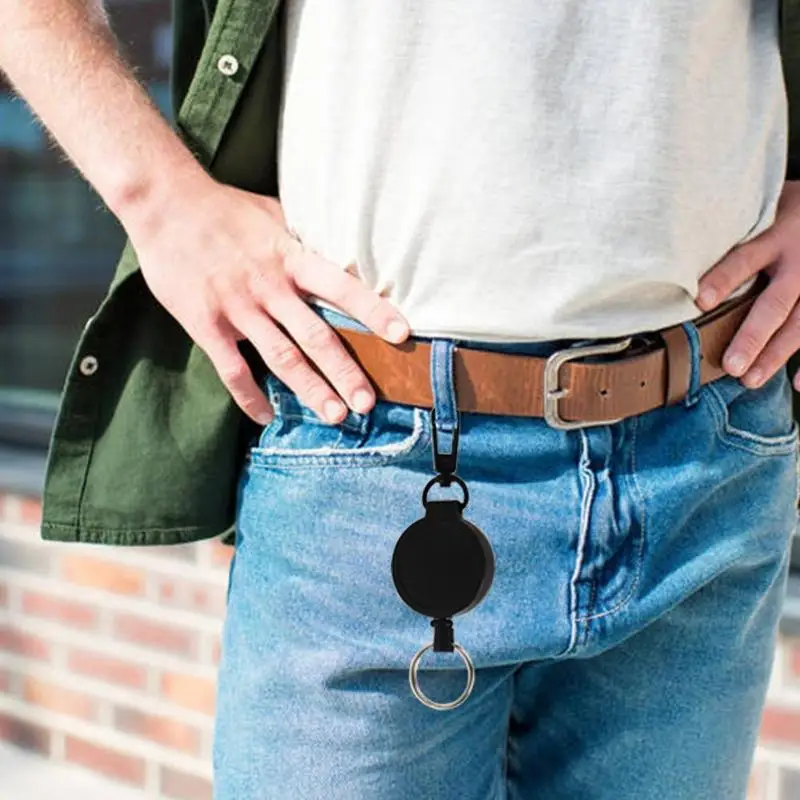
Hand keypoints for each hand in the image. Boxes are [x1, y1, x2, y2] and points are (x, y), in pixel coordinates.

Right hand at [125, 172, 409, 425]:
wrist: (164, 203)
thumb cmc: (225, 208)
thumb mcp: (275, 215)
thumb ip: (305, 242)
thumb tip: (341, 255)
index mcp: (291, 258)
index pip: (341, 287)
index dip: (373, 310)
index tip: (401, 334)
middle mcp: (270, 287)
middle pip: (316, 337)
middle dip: (345, 372)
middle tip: (368, 403)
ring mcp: (238, 308)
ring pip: (281, 358)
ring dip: (310, 390)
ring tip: (335, 416)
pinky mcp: (206, 324)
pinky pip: (232, 369)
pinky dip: (250, 396)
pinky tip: (266, 416)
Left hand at [697, 180, 799, 390]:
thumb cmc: (788, 209)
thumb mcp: (763, 207)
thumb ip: (733, 229)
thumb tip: (675, 250)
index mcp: (776, 235)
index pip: (744, 259)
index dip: (723, 279)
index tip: (700, 301)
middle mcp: (799, 260)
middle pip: (774, 303)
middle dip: (752, 336)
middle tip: (730, 364)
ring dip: (775, 354)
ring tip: (750, 379)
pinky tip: (797, 385)